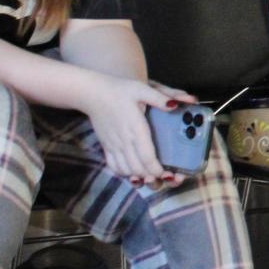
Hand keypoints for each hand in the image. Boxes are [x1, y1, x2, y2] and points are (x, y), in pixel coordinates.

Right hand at [76, 72, 186, 186]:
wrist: (92, 93)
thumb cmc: (119, 90)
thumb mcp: (142, 89)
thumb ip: (159, 98)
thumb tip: (176, 105)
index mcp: (136, 129)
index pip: (147, 157)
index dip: (157, 170)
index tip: (169, 174)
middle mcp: (124, 141)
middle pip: (138, 168)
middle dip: (153, 178)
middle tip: (169, 179)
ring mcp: (113, 145)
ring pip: (126, 170)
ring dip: (140, 177)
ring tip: (154, 179)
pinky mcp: (106, 146)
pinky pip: (114, 166)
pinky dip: (125, 173)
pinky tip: (134, 174)